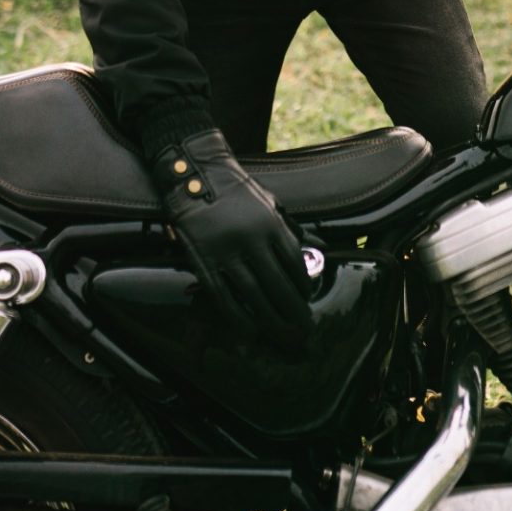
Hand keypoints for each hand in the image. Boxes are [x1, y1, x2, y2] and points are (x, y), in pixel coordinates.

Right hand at [154, 129, 312, 345]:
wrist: (195, 174)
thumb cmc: (234, 189)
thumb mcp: (268, 201)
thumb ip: (289, 226)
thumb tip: (316, 246)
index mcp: (270, 223)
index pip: (294, 262)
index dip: (303, 284)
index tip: (306, 299)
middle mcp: (252, 239)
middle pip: (278, 284)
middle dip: (293, 310)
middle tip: (303, 329)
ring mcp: (227, 252)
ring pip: (253, 295)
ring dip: (271, 319)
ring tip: (283, 335)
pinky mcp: (204, 261)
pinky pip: (224, 296)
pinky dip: (238, 317)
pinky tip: (250, 330)